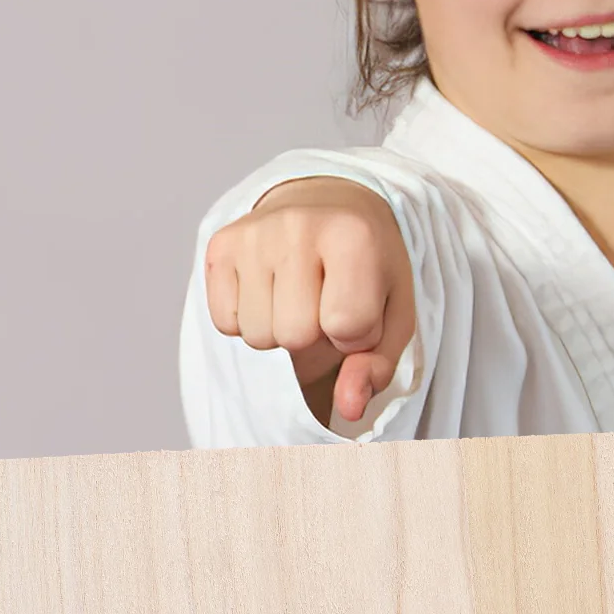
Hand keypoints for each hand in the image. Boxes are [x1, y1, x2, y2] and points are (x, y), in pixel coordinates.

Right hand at [204, 176, 415, 424]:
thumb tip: (349, 407)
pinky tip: (269, 291)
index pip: (346, 325)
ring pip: (258, 334)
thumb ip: (375, 367)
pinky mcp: (220, 244)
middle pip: (294, 334)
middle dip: (313, 335)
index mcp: (354, 237)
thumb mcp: (393, 318)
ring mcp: (253, 233)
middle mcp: (298, 225)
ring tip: (297, 297)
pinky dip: (248, 320)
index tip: (359, 309)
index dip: (355, 335)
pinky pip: (226, 322)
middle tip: (323, 304)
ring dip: (279, 331)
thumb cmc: (369, 272)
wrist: (332, 206)